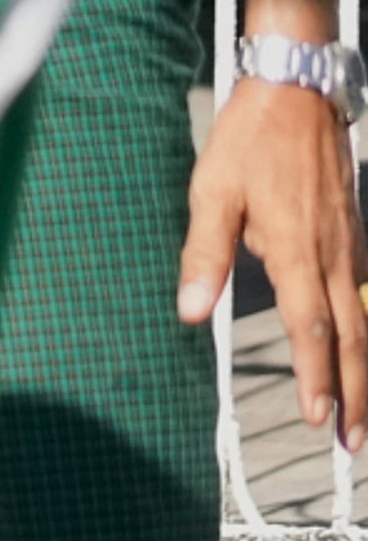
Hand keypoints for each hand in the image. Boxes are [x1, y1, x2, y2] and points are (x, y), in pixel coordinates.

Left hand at [189, 72, 367, 447]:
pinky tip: (358, 355)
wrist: (296, 97)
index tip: (318, 417)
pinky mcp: (353, 237)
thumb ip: (203, 253)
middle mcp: (333, 256)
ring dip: (365, 372)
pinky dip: (365, 333)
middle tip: (350, 444)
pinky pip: (364, 295)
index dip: (316, 376)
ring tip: (359, 417)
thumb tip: (190, 311)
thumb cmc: (247, 143)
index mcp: (295, 250)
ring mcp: (350, 247)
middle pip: (352, 338)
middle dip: (355, 395)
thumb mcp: (210, 192)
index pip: (311, 328)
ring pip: (364, 320)